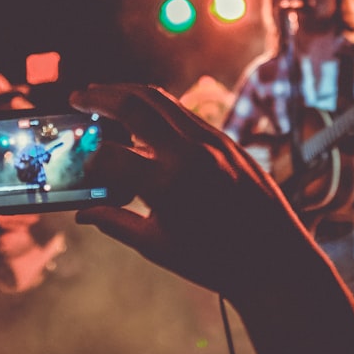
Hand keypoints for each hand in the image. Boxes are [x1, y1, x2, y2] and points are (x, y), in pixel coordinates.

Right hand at [69, 83, 314, 300]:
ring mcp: (211, 142)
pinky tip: (142, 114)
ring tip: (103, 94)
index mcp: (166, 184)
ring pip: (160, 99)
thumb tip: (83, 213)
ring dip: (128, 91)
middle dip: (100, 97)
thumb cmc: (215, 262)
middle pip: (133, 105)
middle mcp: (188, 153)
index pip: (111, 156)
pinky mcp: (226, 140)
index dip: (89, 158)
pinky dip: (156, 106)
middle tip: (78, 96)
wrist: (275, 261)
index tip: (82, 163)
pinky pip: (184, 113)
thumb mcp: (157, 246)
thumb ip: (116, 222)